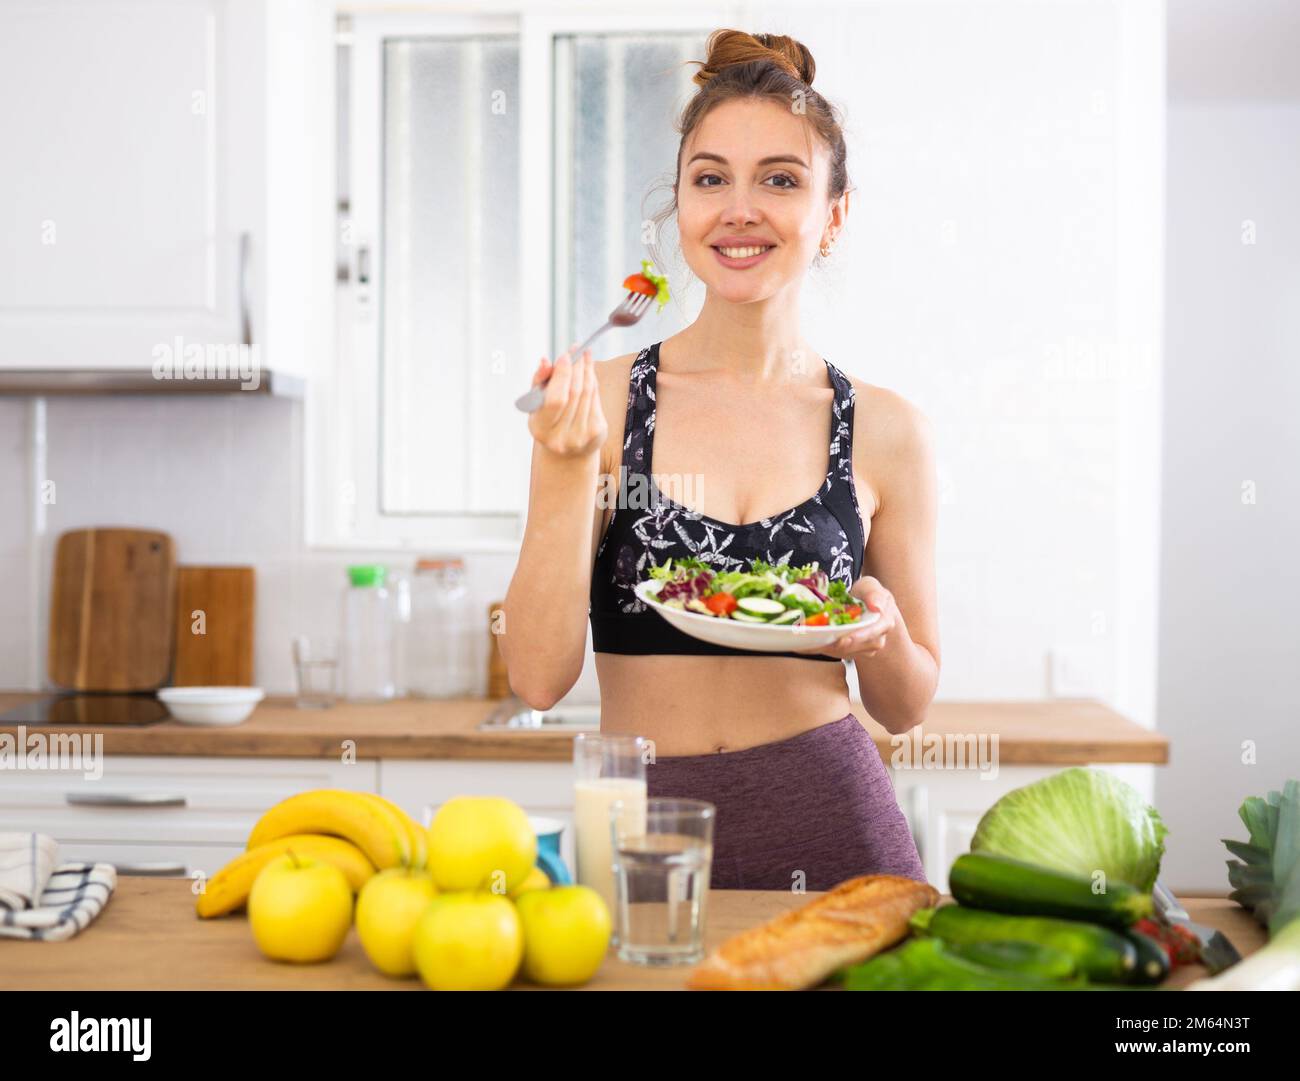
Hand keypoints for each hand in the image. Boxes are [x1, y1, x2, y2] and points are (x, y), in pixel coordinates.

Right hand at [528, 344, 607, 459]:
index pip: (556, 399)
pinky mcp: (597, 432)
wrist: (566, 452)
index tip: (565, 356)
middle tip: (576, 349)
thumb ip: (539, 381)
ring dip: (587, 370)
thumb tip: (546, 361)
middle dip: (576, 367)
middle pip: (574, 393)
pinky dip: (593, 381)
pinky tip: (589, 370)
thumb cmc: (548, 420)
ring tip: (584, 355)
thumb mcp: (536, 403)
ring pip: (588, 393)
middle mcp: (562, 437)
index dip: (562, 375)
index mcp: (541, 430)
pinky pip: (596, 399)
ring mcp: (581, 436)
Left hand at [791, 576, 896, 658]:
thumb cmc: (868, 595)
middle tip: (814, 642)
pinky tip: (800, 645)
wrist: (866, 606)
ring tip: (803, 642)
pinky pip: (830, 652)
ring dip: (821, 647)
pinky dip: (816, 648)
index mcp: (883, 623)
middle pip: (852, 646)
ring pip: (839, 652)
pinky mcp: (846, 652)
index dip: (856, 638)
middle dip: (833, 645)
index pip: (871, 634)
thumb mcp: (871, 587)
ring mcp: (860, 649)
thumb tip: (877, 606)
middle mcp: (874, 640)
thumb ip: (874, 594)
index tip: (842, 639)